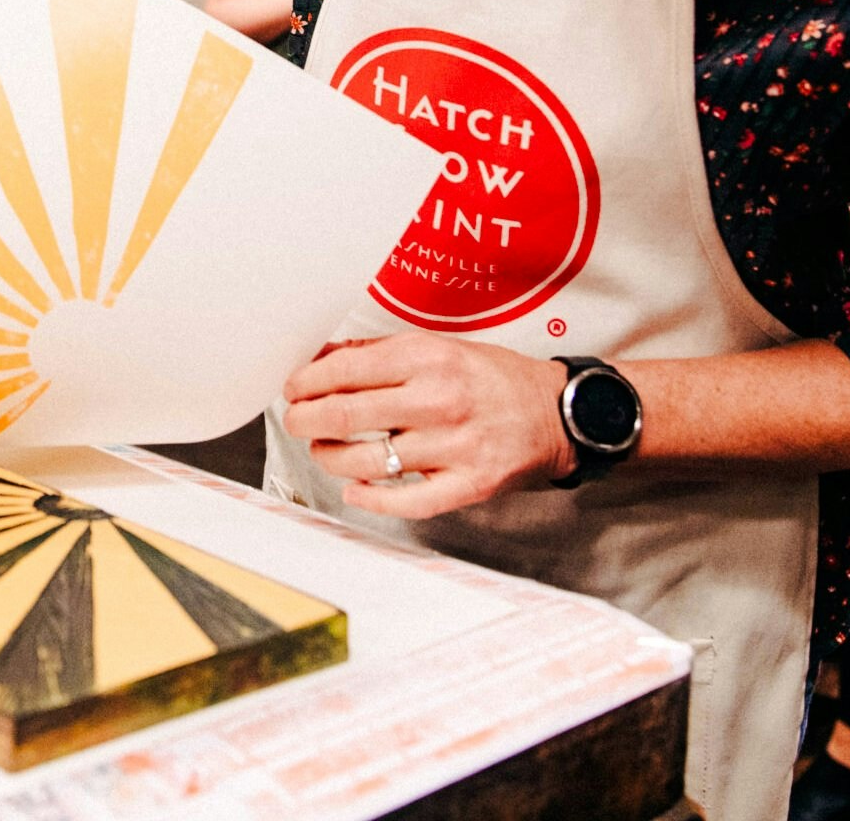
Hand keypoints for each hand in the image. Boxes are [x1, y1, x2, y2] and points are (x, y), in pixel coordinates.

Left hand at [280, 334, 573, 517]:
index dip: (306, 382)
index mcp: (429, 357)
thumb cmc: (492, 378)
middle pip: (345, 415)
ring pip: (365, 461)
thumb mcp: (439, 347)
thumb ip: (381, 353)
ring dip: (329, 457)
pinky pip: (405, 501)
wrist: (556, 412)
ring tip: (323, 450)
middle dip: (304, 420)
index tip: (293, 389)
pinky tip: (354, 488)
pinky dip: (370, 498)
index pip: (345, 370)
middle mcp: (438, 399)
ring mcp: (453, 446)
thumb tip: (323, 357)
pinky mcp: (467, 484)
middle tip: (295, 421)